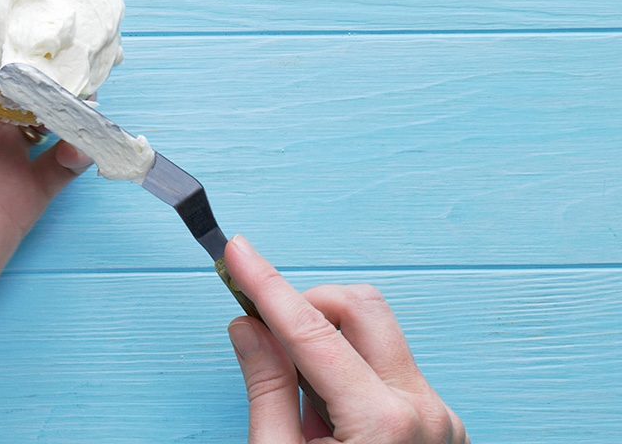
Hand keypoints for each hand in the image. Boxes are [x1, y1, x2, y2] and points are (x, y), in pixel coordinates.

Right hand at [225, 235, 466, 442]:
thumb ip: (267, 390)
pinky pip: (390, 369)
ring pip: (377, 335)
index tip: (237, 253)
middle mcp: (422, 410)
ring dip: (329, 345)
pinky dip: (351, 375)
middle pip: (361, 307)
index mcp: (382, 424)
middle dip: (309, 305)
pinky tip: (333, 423)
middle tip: (270, 334)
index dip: (266, 286)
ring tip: (304, 405)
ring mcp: (439, 417)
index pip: (311, 332)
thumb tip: (249, 328)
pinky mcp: (441, 424)